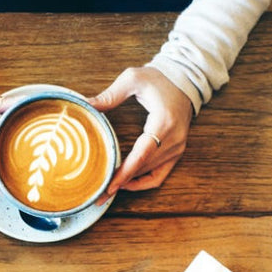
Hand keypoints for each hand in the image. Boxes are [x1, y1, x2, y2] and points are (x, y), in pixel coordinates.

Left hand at [89, 67, 192, 195]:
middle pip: (144, 168)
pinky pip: (160, 175)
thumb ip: (110, 94)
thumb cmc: (159, 79)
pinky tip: (126, 183)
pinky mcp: (177, 152)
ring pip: (151, 174)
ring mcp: (177, 148)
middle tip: (99, 193)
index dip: (125, 173)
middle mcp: (174, 139)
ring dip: (130, 183)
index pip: (142, 155)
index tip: (108, 186)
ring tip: (108, 190)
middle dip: (121, 182)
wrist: (184, 80)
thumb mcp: (133, 79)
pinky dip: (143, 182)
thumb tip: (86, 105)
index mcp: (164, 122)